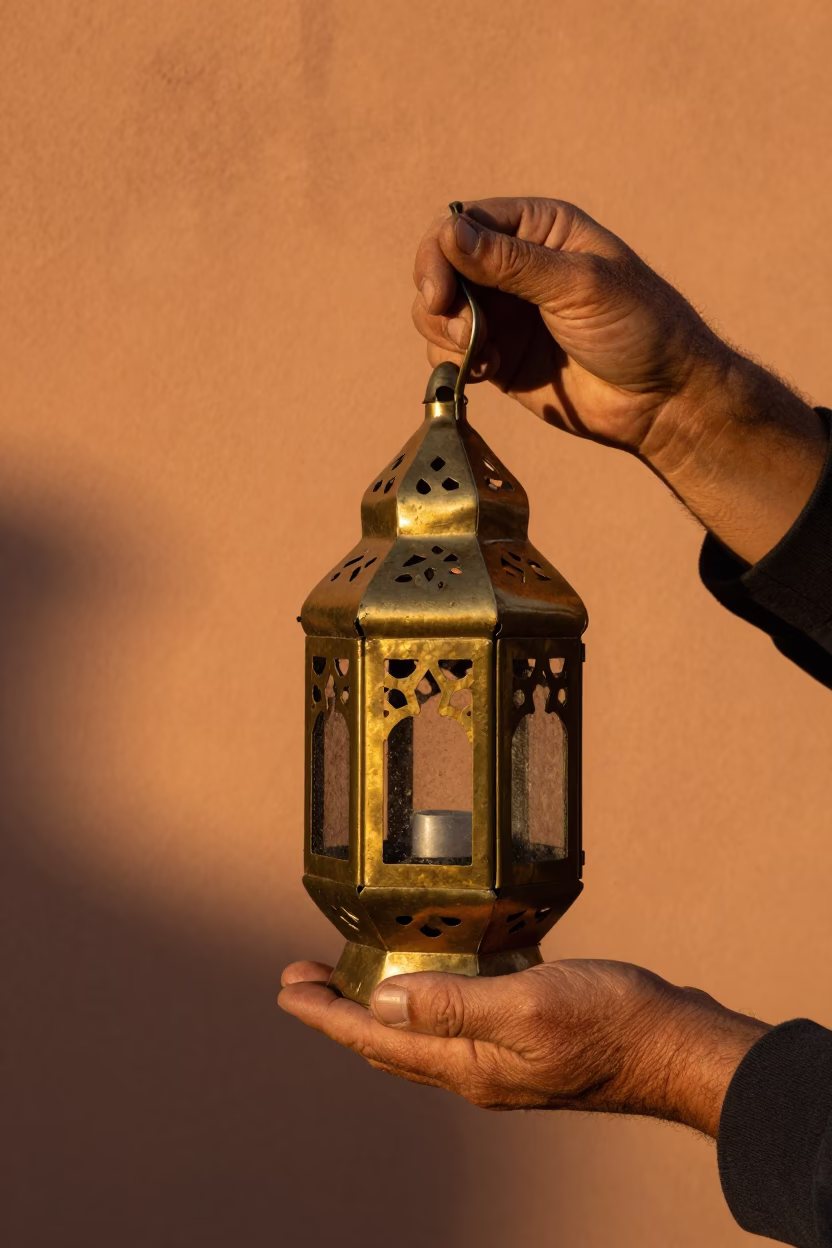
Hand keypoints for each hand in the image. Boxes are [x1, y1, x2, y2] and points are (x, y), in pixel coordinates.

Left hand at [279, 958, 768, 1135]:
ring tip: (356, 970)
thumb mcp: (527, 1005)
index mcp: (466, 1065)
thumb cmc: (610, 1026)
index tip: (287, 987)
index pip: (373, 1039)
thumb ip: (454, 1004)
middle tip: (304, 977)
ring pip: (420, 1032)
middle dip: (340, 1009)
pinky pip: (459, 1017)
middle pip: (386, 1041)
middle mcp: (474, 1070)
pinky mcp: (524, 1040)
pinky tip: (439, 965)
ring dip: (381, 1002)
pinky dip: (432, 993)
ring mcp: (499, 1058)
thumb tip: (382, 999)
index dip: (325, 1013)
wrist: (674, 1047)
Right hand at [414, 197, 723, 454]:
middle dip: (437, 298)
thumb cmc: (638, 328)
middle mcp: (513, 265)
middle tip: (460, 332)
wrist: (661, 400)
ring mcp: (503, 312)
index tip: (439, 293)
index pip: (463, 223)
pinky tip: (488, 373)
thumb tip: (449, 233)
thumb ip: (512, 262)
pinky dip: (453, 362)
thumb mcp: (579, 285)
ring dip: (444, 333)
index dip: (440, 253)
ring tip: (481, 358)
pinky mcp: (497, 356)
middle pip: (440, 265)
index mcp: (539, 229)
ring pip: (436, 310)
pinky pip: (449, 351)